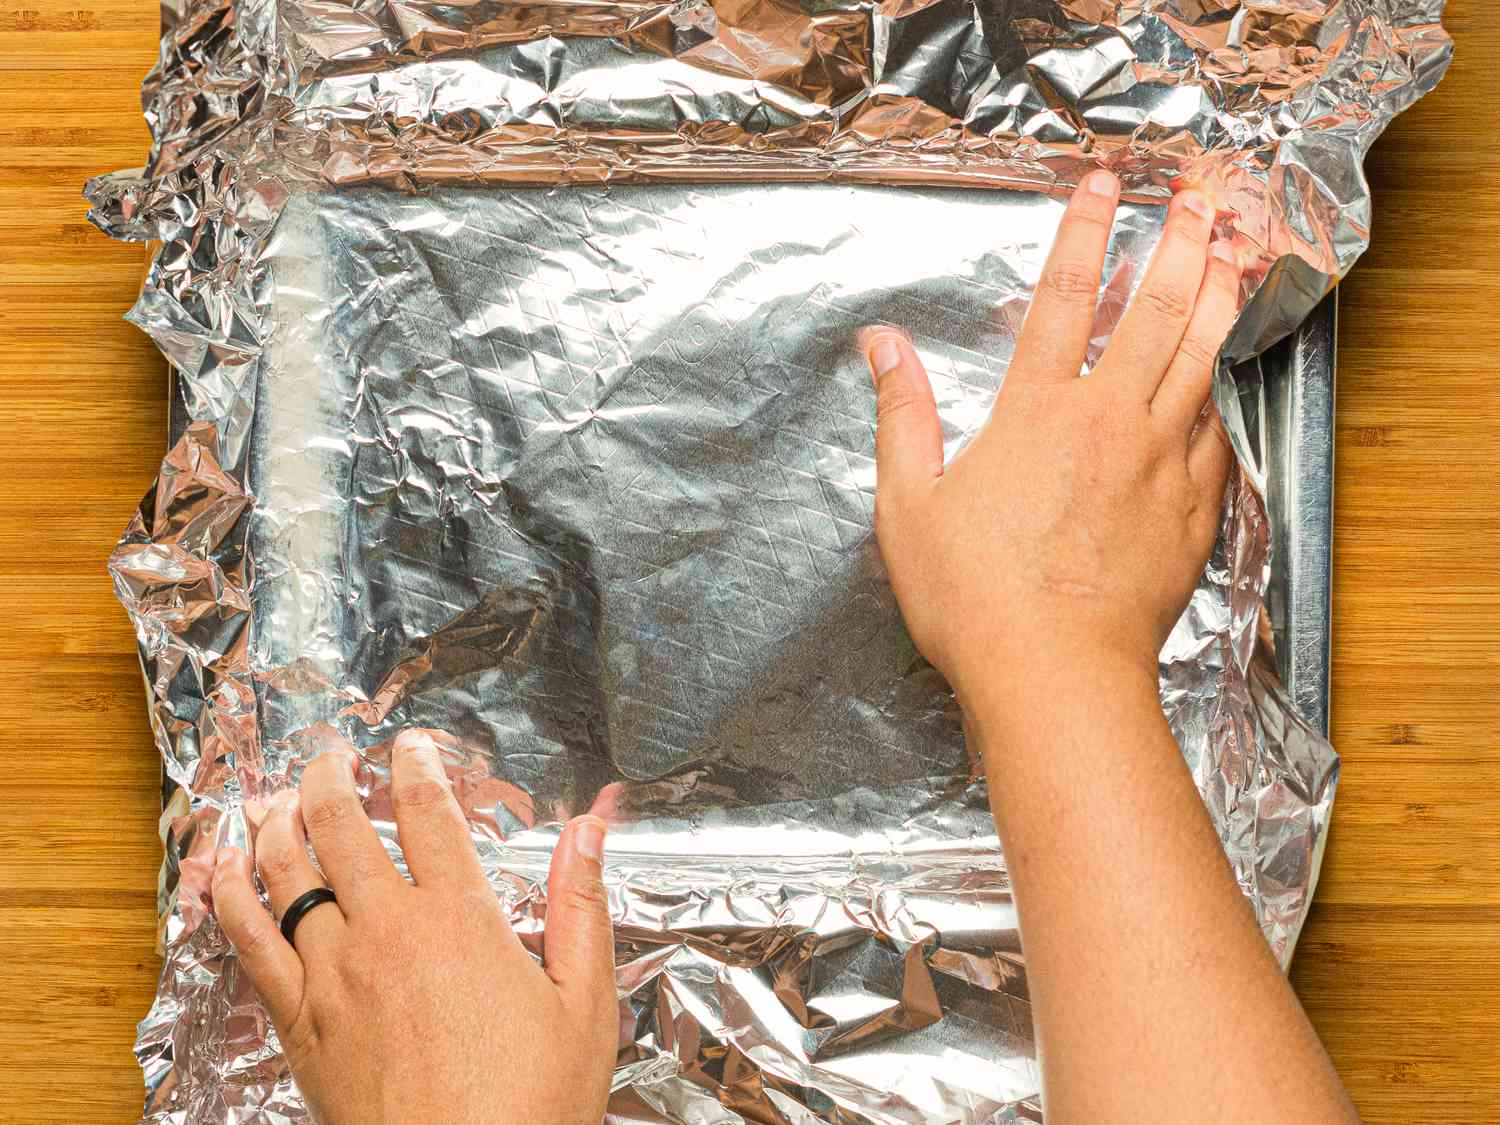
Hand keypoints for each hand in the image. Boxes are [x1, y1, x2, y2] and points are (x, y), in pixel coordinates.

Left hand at [211, 731, 616, 1124]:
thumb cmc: (532, 1104)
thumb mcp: (584, 1002)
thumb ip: (582, 905)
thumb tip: (590, 828)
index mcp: (461, 920)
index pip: (430, 814)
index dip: (418, 767)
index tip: (411, 745)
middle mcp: (388, 933)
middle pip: (342, 827)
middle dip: (329, 777)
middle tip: (328, 757)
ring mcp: (334, 978)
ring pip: (286, 873)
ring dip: (276, 822)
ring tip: (273, 798)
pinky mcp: (298, 1025)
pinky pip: (248, 942)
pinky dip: (229, 895)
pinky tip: (223, 870)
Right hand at [863, 170, 1241, 704]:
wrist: (1056, 676)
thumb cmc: (973, 599)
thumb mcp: (908, 506)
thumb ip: (903, 416)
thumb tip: (883, 345)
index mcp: (1036, 412)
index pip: (1063, 298)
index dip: (1083, 232)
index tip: (1102, 185)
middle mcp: (1108, 422)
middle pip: (1154, 313)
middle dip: (1177, 246)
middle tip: (1198, 201)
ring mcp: (1160, 465)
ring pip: (1201, 362)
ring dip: (1218, 301)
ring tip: (1232, 257)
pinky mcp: (1193, 511)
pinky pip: (1217, 435)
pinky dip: (1221, 396)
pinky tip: (1223, 380)